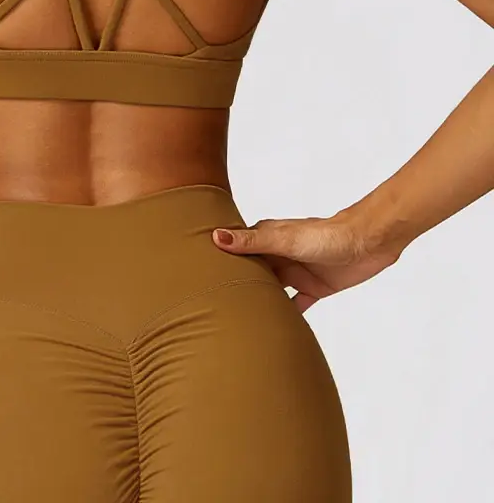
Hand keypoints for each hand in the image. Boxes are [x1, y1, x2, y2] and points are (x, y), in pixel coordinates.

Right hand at [212, 213, 403, 312]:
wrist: (369, 242)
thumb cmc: (327, 235)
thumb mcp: (285, 239)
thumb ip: (252, 240)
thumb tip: (216, 237)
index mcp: (267, 239)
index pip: (237, 250)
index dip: (219, 261)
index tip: (196, 273)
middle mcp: (278, 255)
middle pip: (252, 273)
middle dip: (236, 285)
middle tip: (211, 304)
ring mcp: (295, 272)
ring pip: (270, 290)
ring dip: (258, 302)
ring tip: (236, 319)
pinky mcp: (314, 288)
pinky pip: (296, 304)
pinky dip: (286, 315)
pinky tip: (274, 330)